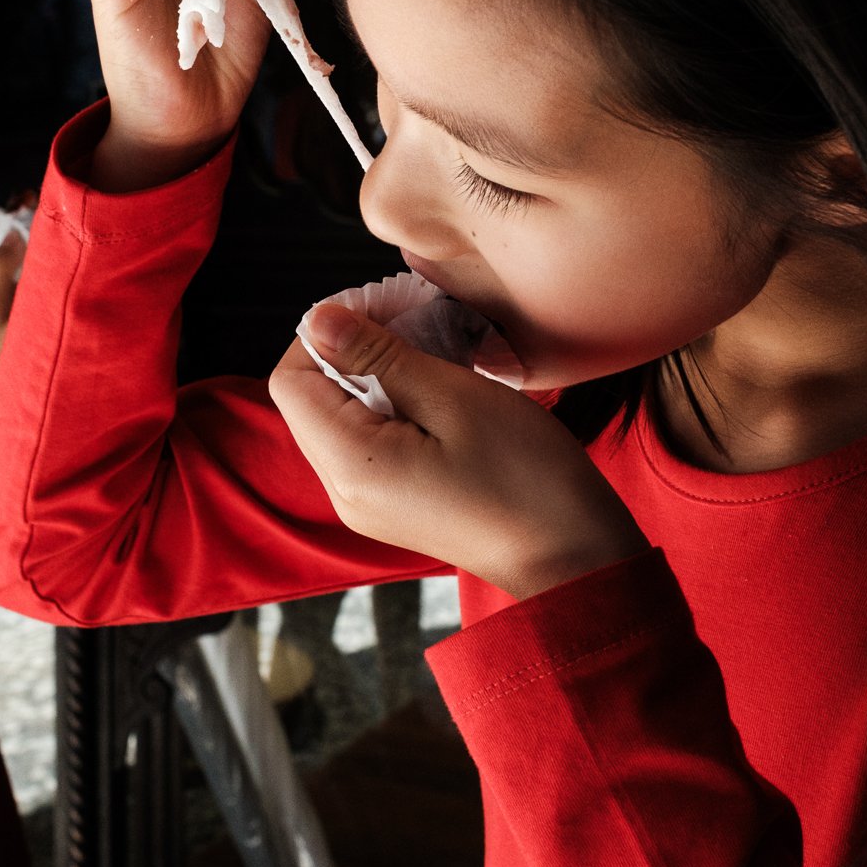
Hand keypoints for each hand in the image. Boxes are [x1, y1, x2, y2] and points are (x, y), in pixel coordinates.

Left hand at [267, 305, 650, 600]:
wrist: (574, 557)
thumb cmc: (526, 479)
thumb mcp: (453, 397)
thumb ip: (378, 356)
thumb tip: (318, 321)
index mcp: (351, 465)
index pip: (292, 378)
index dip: (327, 332)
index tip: (385, 308)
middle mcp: (344, 491)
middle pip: (312, 398)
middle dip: (353, 350)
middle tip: (416, 324)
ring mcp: (365, 504)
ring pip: (341, 416)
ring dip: (376, 376)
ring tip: (435, 357)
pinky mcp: (390, 506)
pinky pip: (367, 441)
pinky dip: (392, 406)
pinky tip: (439, 394)